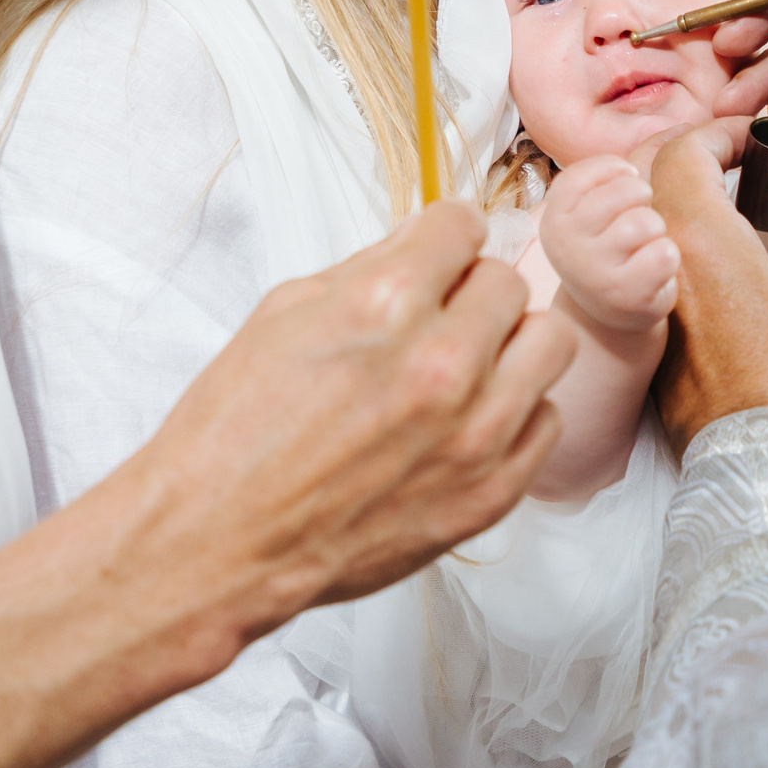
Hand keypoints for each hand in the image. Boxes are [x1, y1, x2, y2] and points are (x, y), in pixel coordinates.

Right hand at [128, 200, 579, 626]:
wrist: (217, 544)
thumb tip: (423, 245)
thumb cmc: (235, 433)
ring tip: (468, 366)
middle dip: (471, 290)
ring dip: (509, 345)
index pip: (463, 223)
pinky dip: (515, 414)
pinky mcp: (491, 492)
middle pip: (509, 281)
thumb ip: (367, 269)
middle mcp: (442, 362)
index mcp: (384, 303)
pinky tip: (467, 422)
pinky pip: (547, 420)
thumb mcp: (284, 314)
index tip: (437, 256)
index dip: (442, 237)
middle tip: (438, 319)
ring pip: (550, 342)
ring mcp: (475, 432)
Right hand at [538, 154, 680, 331]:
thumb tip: (684, 128)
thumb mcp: (603, 203)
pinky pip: (665, 255)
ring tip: (643, 251)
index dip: (626, 176)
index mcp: (556, 213)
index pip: (604, 167)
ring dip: (657, 234)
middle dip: (644, 204)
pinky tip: (651, 275)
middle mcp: (566, 242)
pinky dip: (668, 261)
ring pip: (649, 222)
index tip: (623, 193)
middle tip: (635, 226)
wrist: (606, 316)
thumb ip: (634, 162)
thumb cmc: (611, 248)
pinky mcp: (626, 298)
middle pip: (631, 191)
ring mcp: (594, 272)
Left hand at [648, 120, 767, 453]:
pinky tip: (718, 263)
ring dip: (680, 202)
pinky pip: (648, 270)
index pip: (683, 149)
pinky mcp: (650, 339)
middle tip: (742, 164)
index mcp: (697, 234)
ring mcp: (648, 301)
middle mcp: (657, 260)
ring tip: (733, 209)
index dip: (721, 133)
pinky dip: (674, 248)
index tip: (758, 138)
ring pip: (644, 226)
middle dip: (692, 157)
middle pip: (649, 178)